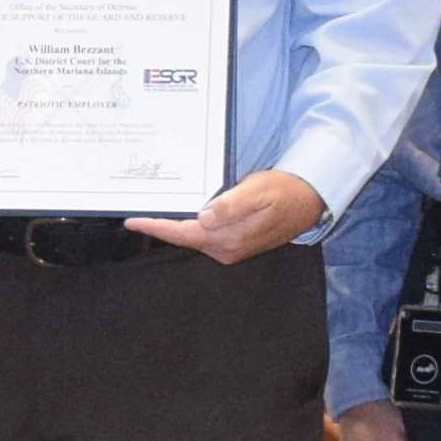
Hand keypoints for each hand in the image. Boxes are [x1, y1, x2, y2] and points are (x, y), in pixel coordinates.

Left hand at [138, 169, 325, 265]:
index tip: (132, 220)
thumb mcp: (257, 192)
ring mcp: (231, 249)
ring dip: (174, 227)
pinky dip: (190, 227)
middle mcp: (226, 249)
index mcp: (228, 238)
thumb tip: (204, 217)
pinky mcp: (235, 244)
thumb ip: (231, 206)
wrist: (309, 202)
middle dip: (160, 226)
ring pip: (194, 237)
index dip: (156, 227)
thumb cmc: (283, 191)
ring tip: (152, 212)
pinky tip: (183, 214)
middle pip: (184, 238)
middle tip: (135, 213)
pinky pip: (205, 236)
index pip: (183, 234)